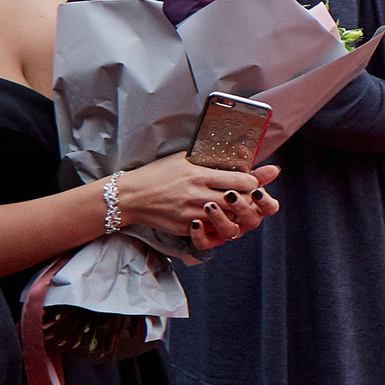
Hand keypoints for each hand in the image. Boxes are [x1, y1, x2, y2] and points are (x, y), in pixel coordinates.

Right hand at [118, 155, 276, 248]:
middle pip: (240, 202)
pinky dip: (220, 225)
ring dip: (236, 214)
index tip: (253, 181)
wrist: (130, 196)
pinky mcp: (185, 227)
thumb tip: (240, 155)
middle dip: (250, 200)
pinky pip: (212, 230)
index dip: (254, 182)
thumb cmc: (158, 173)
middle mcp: (197, 195)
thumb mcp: (184, 159)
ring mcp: (191, 214)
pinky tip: (219, 218)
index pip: (242, 181)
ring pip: (228, 219)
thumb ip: (211, 158)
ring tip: (235, 207)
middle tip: (251, 197)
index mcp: (199, 175)